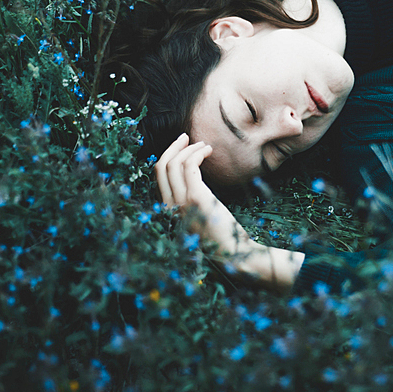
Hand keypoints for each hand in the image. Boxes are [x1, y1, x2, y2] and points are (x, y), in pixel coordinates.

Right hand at [155, 133, 242, 254]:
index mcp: (168, 212)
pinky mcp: (197, 198)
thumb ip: (190, 202)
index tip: (180, 147)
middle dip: (173, 147)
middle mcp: (170, 207)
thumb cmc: (221, 237)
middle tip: (187, 137)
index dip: (167, 157)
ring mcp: (182, 202)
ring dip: (189, 149)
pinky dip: (198, 153)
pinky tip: (208, 151)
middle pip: (161, 167)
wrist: (235, 253)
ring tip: (204, 145)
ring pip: (175, 163)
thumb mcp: (198, 218)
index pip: (158, 177)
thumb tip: (193, 181)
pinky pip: (190, 166)